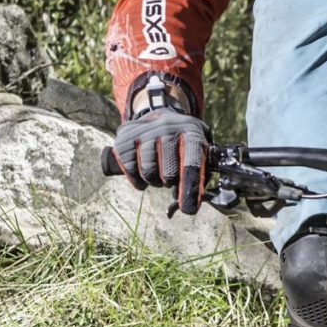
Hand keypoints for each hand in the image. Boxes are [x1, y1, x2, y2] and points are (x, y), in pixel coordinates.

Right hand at [113, 99, 210, 213]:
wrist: (158, 116)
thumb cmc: (183, 143)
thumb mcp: (200, 150)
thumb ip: (201, 176)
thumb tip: (187, 205)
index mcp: (191, 131)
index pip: (192, 164)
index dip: (190, 189)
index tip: (188, 209)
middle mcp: (167, 127)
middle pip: (169, 174)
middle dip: (171, 183)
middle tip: (171, 176)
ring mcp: (144, 131)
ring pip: (149, 174)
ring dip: (155, 181)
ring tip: (158, 171)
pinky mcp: (125, 138)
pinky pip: (131, 172)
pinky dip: (138, 180)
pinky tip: (143, 172)